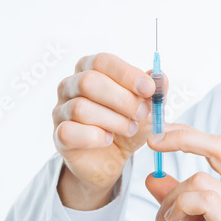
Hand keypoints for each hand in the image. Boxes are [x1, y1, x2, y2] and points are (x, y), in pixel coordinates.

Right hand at [52, 52, 167, 204]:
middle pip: (89, 81)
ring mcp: (61, 110)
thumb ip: (153, 93)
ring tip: (130, 128)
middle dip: (122, 99)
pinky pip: (69, 132)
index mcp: (89, 70)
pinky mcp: (59, 135)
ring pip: (81, 108)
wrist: (110, 159)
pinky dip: (94, 137)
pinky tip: (108, 139)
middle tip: (142, 114)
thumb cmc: (124, 126)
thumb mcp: (145, 108)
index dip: (127, 73)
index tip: (149, 88)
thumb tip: (161, 77)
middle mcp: (70, 86)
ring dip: (113, 120)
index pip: (103, 61)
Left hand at [144, 123, 220, 220]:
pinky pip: (203, 201)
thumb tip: (153, 177)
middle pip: (217, 145)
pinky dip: (179, 205)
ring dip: (172, 195)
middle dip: (181, 137)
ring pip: (200, 179)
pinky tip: (168, 220)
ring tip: (163, 215)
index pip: (217, 145)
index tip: (159, 133)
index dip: (186, 133)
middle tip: (153, 142)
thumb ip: (179, 199)